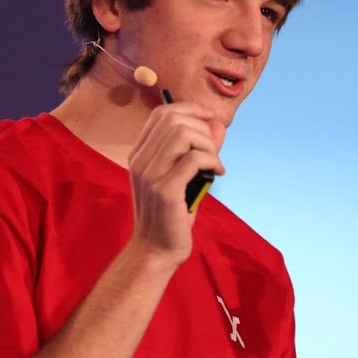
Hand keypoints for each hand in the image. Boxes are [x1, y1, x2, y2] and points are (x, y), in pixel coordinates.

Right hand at [126, 102, 225, 263]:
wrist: (156, 249)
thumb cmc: (172, 213)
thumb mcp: (183, 176)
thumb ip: (196, 150)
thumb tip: (217, 124)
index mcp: (139, 154)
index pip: (162, 114)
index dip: (190, 108)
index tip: (211, 116)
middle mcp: (140, 160)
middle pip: (174, 119)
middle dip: (203, 128)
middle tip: (214, 150)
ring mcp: (149, 174)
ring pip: (183, 134)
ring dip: (208, 144)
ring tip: (214, 163)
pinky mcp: (164, 190)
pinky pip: (194, 159)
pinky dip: (212, 161)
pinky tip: (218, 173)